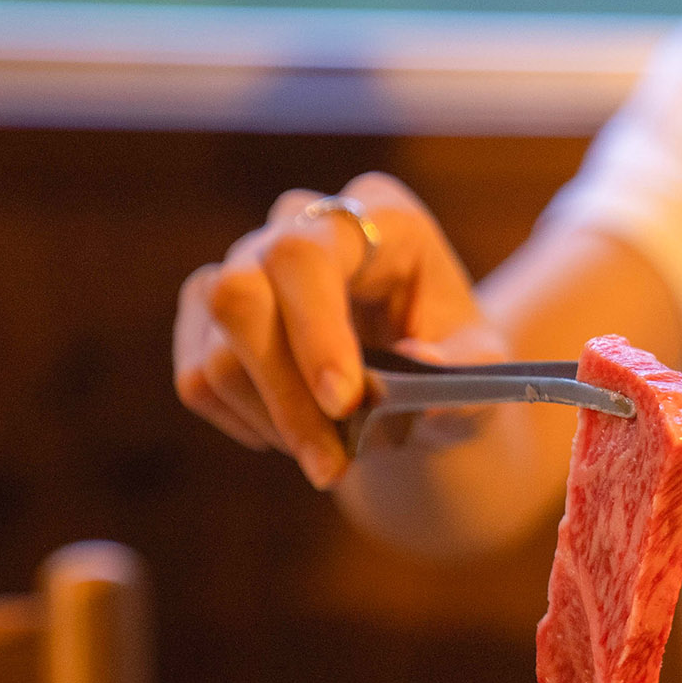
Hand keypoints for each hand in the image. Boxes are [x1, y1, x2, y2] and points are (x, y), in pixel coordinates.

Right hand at [173, 173, 497, 488]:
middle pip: (240, 296)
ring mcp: (243, 261)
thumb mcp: (484, 370)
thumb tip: (420, 365)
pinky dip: (247, 424)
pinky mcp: (207, 309)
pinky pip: (197, 379)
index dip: (315, 330)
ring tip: (332, 456)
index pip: (309, 256)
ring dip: (274, 423)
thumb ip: (467, 372)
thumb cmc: (454, 361)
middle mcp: (300, 222)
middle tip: (333, 465)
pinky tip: (297, 433)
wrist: (419, 380)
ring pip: (216, 349)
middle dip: (285, 393)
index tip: (345, 403)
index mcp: (380, 217)